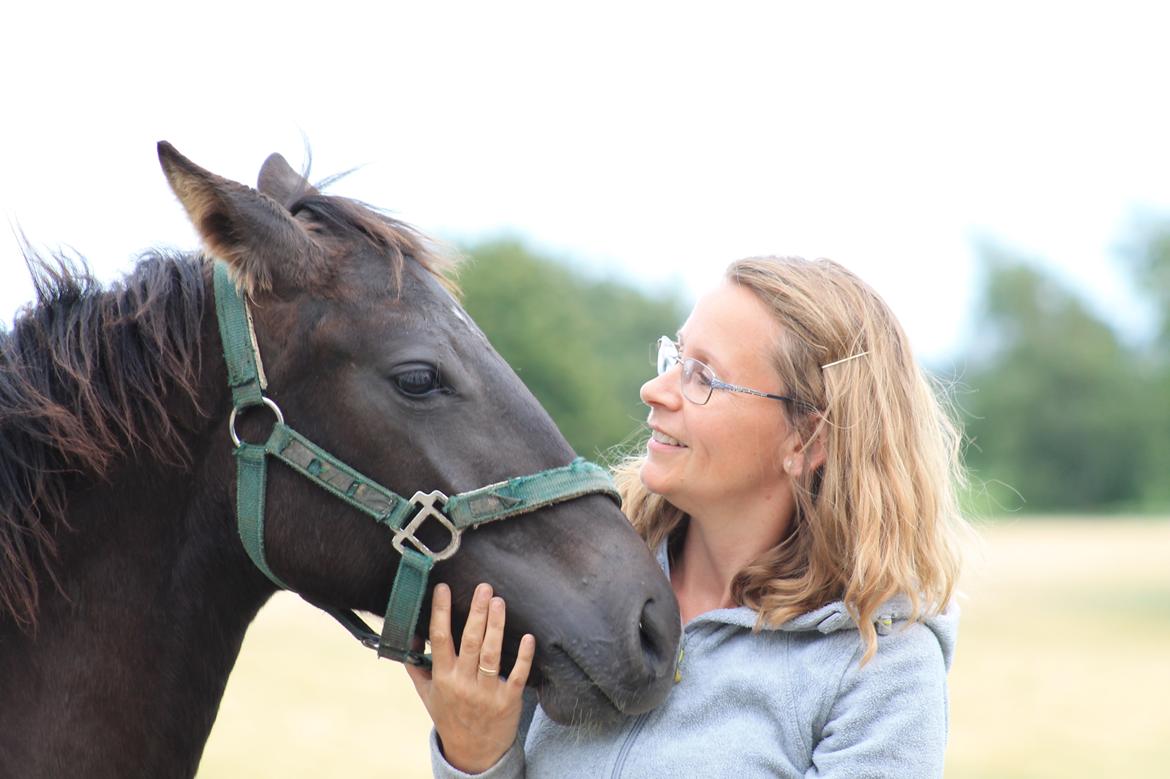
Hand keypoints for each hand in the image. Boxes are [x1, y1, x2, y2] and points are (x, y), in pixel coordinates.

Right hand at [405, 582, 535, 773]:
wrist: (474, 752)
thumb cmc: (450, 716)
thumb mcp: (427, 695)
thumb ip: (416, 667)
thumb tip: (407, 639)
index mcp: (443, 677)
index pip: (439, 639)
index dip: (440, 612)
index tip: (443, 588)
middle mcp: (463, 683)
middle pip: (470, 642)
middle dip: (476, 613)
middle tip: (483, 587)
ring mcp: (486, 692)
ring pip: (491, 654)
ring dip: (496, 626)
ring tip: (499, 602)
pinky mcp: (509, 700)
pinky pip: (517, 674)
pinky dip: (523, 656)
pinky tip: (527, 637)